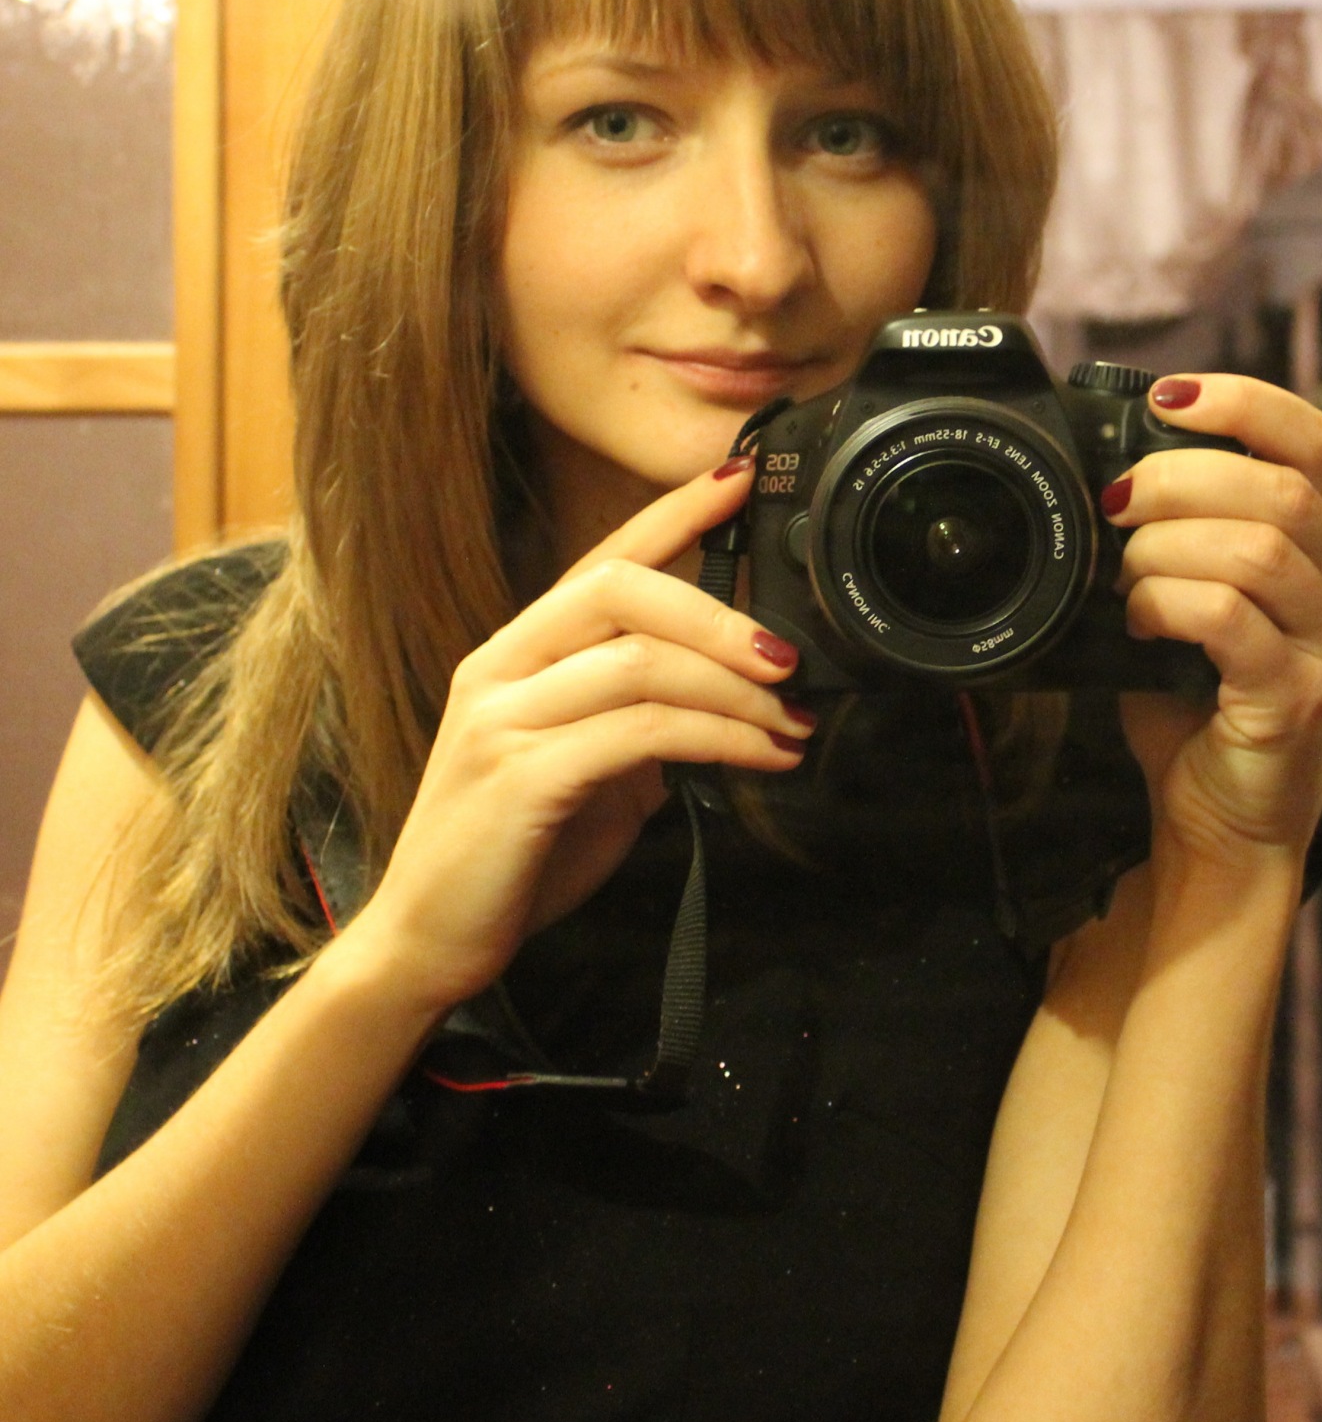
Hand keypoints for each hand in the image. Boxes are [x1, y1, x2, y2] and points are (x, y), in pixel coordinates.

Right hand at [356, 457, 809, 1011]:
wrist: (428, 941)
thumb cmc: (508, 856)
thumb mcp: (586, 772)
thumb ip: (637, 724)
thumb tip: (725, 702)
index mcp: (513, 655)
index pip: (601, 562)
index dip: (672, 515)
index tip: (741, 480)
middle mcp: (500, 670)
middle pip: (621, 591)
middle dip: (717, 613)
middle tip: (788, 656)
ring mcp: (504, 720)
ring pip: (640, 664)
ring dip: (735, 690)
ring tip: (791, 723)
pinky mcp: (521, 778)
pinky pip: (640, 734)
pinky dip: (716, 739)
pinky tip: (759, 759)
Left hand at [1105, 375, 1321, 868]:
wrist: (1219, 825)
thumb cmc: (1196, 710)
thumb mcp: (1198, 601)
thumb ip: (1184, 537)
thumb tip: (1116, 468)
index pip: (1314, 441)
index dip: (1241, 402)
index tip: (1167, 398)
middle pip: (1281, 487)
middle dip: (1179, 477)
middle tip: (1118, 504)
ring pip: (1256, 547)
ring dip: (1165, 547)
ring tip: (1125, 573)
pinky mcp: (1300, 698)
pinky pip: (1228, 617)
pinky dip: (1165, 603)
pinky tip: (1137, 621)